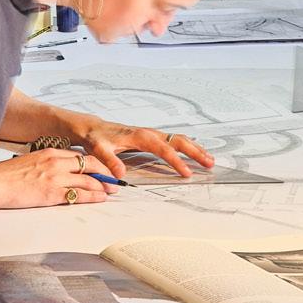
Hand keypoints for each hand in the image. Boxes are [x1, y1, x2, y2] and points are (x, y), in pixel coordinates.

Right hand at [0, 150, 115, 209]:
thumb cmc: (5, 176)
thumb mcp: (29, 162)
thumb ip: (45, 165)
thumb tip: (56, 173)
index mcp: (50, 152)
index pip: (80, 156)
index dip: (96, 163)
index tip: (104, 169)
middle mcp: (55, 161)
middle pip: (90, 164)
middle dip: (105, 172)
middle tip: (114, 180)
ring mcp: (54, 177)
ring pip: (88, 179)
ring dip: (103, 185)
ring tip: (112, 191)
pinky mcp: (51, 193)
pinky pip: (79, 194)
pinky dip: (93, 196)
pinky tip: (100, 199)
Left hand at [63, 118, 213, 180]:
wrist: (93, 128)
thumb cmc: (96, 138)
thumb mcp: (98, 149)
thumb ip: (109, 161)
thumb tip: (120, 175)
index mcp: (140, 136)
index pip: (164, 149)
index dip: (176, 161)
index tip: (187, 173)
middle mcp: (149, 133)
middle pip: (178, 140)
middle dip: (195, 152)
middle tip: (209, 164)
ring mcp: (152, 134)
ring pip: (178, 139)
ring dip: (195, 148)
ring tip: (209, 159)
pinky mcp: (151, 138)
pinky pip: (173, 141)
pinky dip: (187, 146)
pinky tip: (195, 152)